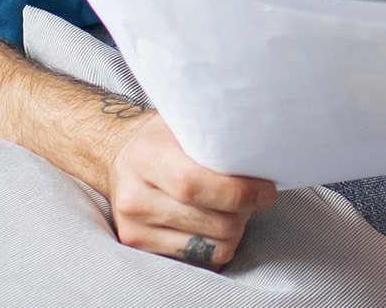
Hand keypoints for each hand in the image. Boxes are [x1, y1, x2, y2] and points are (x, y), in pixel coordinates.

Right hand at [106, 112, 276, 269]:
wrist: (119, 159)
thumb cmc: (163, 141)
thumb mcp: (184, 126)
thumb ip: (216, 139)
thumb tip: (262, 156)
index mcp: (145, 157)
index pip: (194, 184)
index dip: (238, 192)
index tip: (266, 190)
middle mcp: (134, 197)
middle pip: (212, 221)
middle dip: (245, 210)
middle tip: (253, 195)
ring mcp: (135, 227)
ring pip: (213, 245)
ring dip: (235, 229)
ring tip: (231, 208)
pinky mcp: (142, 247)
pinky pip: (202, 259)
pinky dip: (218, 243)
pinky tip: (214, 222)